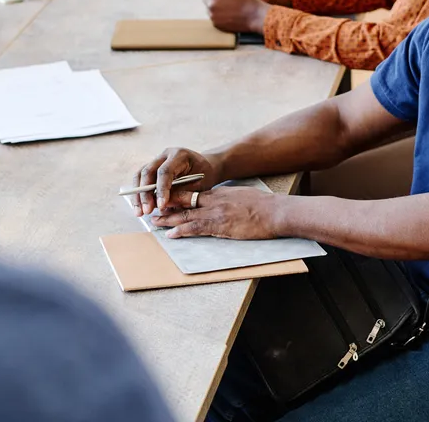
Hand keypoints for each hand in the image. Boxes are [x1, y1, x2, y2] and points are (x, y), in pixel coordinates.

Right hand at [130, 147, 222, 216]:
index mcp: (179, 155)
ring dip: (138, 195)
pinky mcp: (152, 167)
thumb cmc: (204, 176)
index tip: (160, 206)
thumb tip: (162, 208)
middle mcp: (165, 155)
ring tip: (139, 212)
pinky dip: (139, 193)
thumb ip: (181, 194)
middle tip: (146, 211)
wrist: (205, 166)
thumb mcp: (199, 185)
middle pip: (148, 172)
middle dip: (145, 194)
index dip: (161, 190)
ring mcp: (157, 159)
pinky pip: (141, 178)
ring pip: (140, 175)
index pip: (165, 172)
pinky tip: (139, 207)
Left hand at [149, 185, 284, 240]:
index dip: (177, 197)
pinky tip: (172, 234)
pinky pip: (196, 228)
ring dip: (169, 220)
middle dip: (168, 207)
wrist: (275, 212)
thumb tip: (224, 202)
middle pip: (185, 203)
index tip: (166, 199)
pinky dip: (182, 231)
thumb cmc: (264, 205)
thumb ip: (229, 198)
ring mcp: (216, 214)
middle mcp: (214, 201)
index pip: (193, 194)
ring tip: (156, 223)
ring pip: (186, 216)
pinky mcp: (220, 226)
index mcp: (220, 193)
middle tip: (154, 211)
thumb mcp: (243, 195)